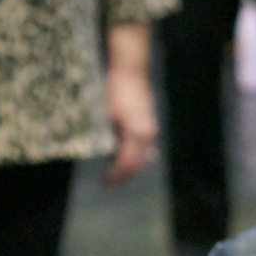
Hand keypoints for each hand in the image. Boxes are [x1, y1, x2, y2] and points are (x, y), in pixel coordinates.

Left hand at [103, 64, 157, 185]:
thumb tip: (105, 156)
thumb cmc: (113, 92)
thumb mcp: (105, 116)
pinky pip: (144, 147)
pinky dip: (134, 155)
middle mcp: (147, 134)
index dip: (116, 175)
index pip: (127, 163)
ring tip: (115, 173)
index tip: (105, 182)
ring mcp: (151, 129)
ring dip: (130, 166)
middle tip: (109, 183)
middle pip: (138, 163)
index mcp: (136, 133)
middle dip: (124, 175)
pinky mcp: (149, 123)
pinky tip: (122, 157)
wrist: (129, 72)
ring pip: (143, 156)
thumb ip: (108, 138)